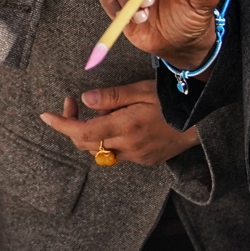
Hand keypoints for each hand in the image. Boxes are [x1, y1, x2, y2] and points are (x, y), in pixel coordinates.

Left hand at [39, 80, 200, 165]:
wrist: (204, 121)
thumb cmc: (175, 99)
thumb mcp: (143, 90)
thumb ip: (113, 97)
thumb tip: (85, 100)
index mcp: (126, 127)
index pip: (82, 132)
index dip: (61, 125)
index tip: (45, 116)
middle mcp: (128, 147)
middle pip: (86, 144)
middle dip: (73, 125)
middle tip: (72, 103)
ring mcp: (137, 157)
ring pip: (100, 151)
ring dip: (91, 134)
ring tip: (100, 112)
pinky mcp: (145, 160)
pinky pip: (117, 154)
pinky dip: (108, 140)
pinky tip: (118, 124)